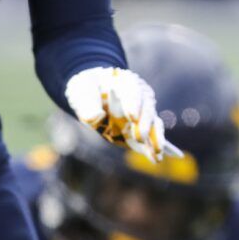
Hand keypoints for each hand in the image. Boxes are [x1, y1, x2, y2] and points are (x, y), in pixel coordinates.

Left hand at [66, 67, 183, 162]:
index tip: (132, 117)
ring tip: (157, 152)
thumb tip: (95, 117)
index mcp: (124, 81)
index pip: (133, 90)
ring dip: (155, 136)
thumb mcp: (81, 92)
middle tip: (140, 138)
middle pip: (147, 106)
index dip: (134, 103)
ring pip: (153, 120)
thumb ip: (86, 103)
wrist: (93, 92)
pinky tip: (156, 158)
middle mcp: (139, 93)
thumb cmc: (88, 89)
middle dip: (145, 123)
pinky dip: (153, 144)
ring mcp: (142, 109)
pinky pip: (152, 133)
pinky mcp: (142, 123)